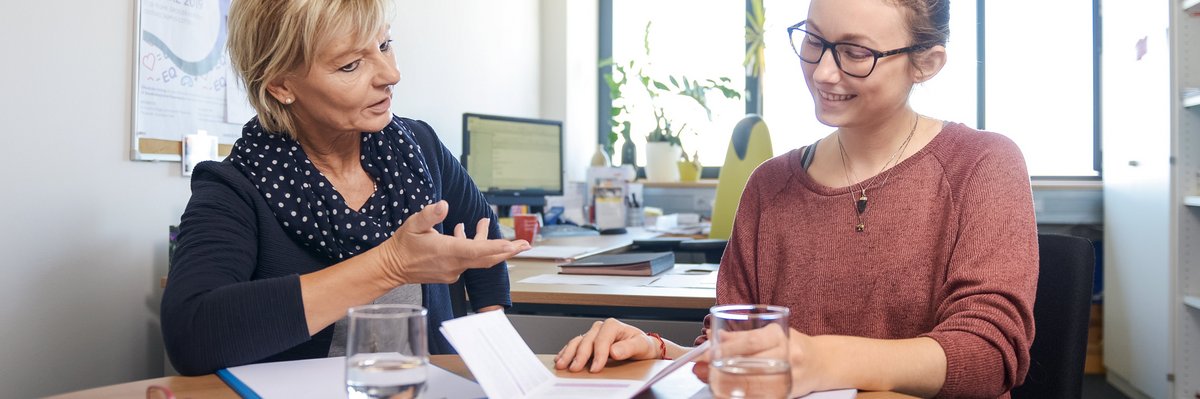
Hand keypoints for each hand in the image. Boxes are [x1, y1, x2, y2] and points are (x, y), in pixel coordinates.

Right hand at [376, 200, 529, 284]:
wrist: (391, 268)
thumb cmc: (403, 245)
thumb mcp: (414, 224)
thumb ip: (430, 214)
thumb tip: (444, 205)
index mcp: (448, 252)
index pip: (478, 251)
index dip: (497, 247)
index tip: (514, 245)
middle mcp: (454, 264)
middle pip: (487, 258)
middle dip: (508, 250)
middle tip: (526, 244)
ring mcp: (453, 270)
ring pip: (478, 257)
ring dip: (486, 242)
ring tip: (484, 222)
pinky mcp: (450, 272)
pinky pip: (468, 260)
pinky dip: (472, 247)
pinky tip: (463, 231)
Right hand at [555, 318, 660, 371]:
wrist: (642, 348)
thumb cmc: (642, 346)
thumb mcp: (641, 345)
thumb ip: (629, 348)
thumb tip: (614, 351)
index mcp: (612, 325)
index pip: (602, 340)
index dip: (598, 355)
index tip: (595, 368)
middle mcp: (600, 328)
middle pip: (586, 341)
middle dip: (579, 356)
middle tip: (574, 369)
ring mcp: (592, 335)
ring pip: (577, 342)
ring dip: (568, 354)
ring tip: (562, 364)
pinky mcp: (588, 342)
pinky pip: (574, 346)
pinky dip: (566, 352)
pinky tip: (560, 359)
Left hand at [692, 326, 821, 396]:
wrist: (823, 362)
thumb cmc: (794, 345)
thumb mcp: (771, 332)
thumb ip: (743, 335)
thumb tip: (714, 336)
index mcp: (780, 335)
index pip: (750, 341)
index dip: (726, 348)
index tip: (706, 352)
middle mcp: (787, 354)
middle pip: (750, 363)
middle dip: (722, 368)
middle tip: (702, 370)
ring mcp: (790, 376)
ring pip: (754, 384)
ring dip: (728, 385)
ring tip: (711, 382)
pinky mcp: (789, 393)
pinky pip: (763, 396)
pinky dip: (744, 396)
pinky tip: (729, 394)